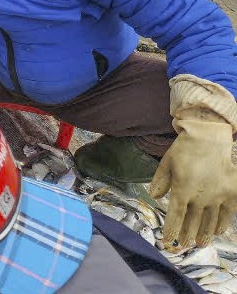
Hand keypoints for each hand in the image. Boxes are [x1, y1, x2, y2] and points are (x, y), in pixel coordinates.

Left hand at [150, 113, 236, 248]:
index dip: (171, 229)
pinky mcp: (231, 192)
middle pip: (192, 221)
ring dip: (205, 234)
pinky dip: (223, 223)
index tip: (167, 239)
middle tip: (183, 245)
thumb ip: (160, 181)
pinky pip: (228, 213)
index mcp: (182, 190)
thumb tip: (153, 196)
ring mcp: (218, 196)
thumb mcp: (167, 163)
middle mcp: (201, 197)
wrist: (209, 137)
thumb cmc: (184, 149)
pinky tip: (219, 231)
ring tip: (200, 244)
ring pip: (210, 220)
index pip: (175, 215)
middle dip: (187, 234)